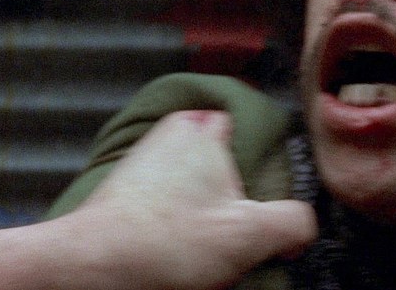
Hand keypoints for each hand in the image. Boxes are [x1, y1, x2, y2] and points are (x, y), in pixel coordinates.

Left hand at [59, 110, 316, 289]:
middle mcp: (169, 137)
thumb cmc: (164, 243)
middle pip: (223, 160)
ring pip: (196, 185)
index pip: (247, 126)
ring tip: (210, 246)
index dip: (264, 161)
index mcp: (202, 131)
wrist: (92, 269)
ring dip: (208, 213)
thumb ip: (294, 221)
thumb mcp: (251, 233)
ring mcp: (143, 164)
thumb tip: (303, 227)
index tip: (269, 190)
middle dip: (235, 194)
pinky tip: (182, 251)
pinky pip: (169, 204)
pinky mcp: (125, 194)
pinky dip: (180, 225)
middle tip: (241, 226)